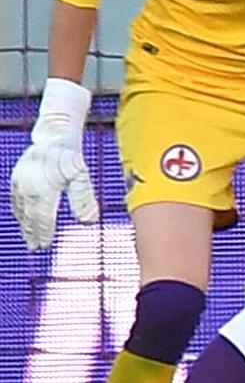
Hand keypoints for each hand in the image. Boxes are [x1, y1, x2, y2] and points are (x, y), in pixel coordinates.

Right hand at [10, 84, 96, 248]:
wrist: (53, 135)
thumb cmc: (70, 156)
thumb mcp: (81, 176)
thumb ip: (83, 199)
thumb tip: (90, 221)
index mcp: (44, 191)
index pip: (43, 219)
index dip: (44, 234)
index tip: (45, 246)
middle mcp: (29, 189)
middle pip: (30, 217)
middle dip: (32, 233)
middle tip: (35, 248)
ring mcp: (20, 183)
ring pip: (21, 209)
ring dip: (24, 224)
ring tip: (28, 237)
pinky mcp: (17, 177)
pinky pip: (15, 199)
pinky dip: (18, 211)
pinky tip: (21, 216)